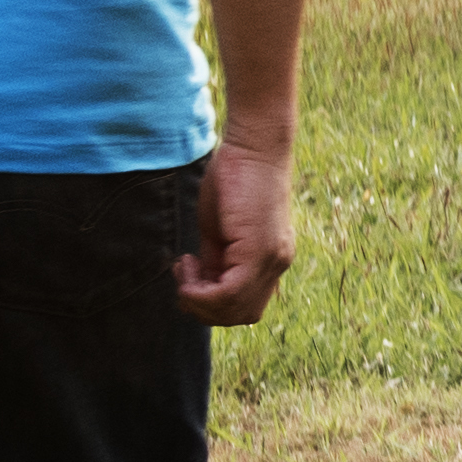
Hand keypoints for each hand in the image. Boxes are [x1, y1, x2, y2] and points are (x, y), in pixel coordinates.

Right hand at [175, 117, 300, 325]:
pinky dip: (201, 289)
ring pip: (235, 310)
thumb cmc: (234, 179)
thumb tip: (202, 285)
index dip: (211, 303)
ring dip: (199, 299)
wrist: (253, 147)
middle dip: (204, 307)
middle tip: (184, 278)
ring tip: (185, 269)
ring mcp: (272, 259)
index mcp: (270, 260)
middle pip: (241, 315)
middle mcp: (278, 264)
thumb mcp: (219, 230)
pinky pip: (230, 293)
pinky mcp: (261, 250)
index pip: (244, 307)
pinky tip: (188, 262)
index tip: (190, 274)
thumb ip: (216, 260)